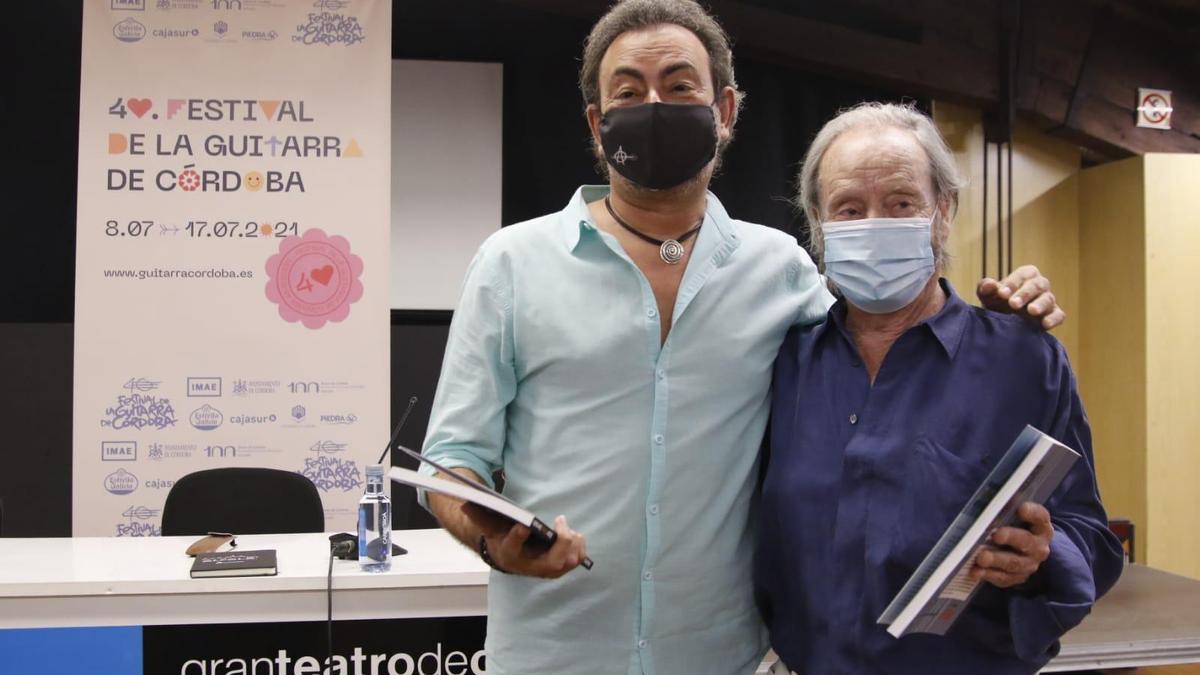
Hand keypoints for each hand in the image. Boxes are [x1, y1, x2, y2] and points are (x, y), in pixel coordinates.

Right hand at [462, 503, 587, 578]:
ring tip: (564, 526)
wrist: (512, 558)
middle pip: (554, 562)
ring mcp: (549, 570)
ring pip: (569, 561)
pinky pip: (578, 559)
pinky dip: (579, 546)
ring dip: (572, 542)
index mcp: (509, 556)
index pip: (512, 547)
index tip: (523, 525)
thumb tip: (466, 503)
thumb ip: (479, 516)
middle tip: (559, 520)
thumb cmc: (501, 539)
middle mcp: (531, 568)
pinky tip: (573, 533)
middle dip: (562, 541)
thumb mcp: (489, 528)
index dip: (517, 537)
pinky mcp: (562, 567)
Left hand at [970, 502, 1053, 587]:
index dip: (1033, 513)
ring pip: (1013, 563)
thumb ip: (1004, 511)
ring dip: (996, 560)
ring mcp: (1029, 564)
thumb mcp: (1013, 517)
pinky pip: (1003, 577)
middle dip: (1011, 537)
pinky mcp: (1017, 577)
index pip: (1040, 517)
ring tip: (981, 558)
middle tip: (997, 535)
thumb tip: (986, 508)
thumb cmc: (1013, 527)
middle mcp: (1038, 546)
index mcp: (1040, 526)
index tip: (1021, 508)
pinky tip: (975, 571)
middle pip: (1026, 541)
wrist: (1021, 551)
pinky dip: (988, 574)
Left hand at [976, 265, 1064, 329]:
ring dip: (1040, 304)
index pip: (1023, 274)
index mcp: (1025, 276)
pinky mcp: (1054, 315)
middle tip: (1013, 304)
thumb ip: (986, 289)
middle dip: (1025, 293)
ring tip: (1031, 311)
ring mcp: (1048, 300)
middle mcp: (1039, 285)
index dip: (1013, 283)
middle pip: (1037, 285)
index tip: (1002, 294)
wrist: (1004, 324)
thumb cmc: (998, 304)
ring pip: (1048, 299)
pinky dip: (1053, 319)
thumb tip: (988, 285)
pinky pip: (1058, 315)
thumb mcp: (989, 296)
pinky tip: (1044, 324)